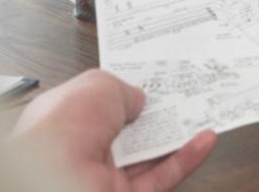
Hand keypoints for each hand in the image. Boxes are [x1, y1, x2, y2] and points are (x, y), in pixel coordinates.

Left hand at [11, 69, 215, 191]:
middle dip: (154, 114)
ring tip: (203, 112)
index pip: (99, 103)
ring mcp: (104, 175)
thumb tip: (139, 100)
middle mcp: (83, 148)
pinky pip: (161, 177)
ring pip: (148, 154)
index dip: (124, 91)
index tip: (153, 79)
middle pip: (128, 130)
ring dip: (175, 135)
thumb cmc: (62, 129)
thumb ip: (123, 89)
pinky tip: (204, 140)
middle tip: (184, 95)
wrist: (53, 179)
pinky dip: (185, 159)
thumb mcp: (97, 85)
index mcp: (66, 118)